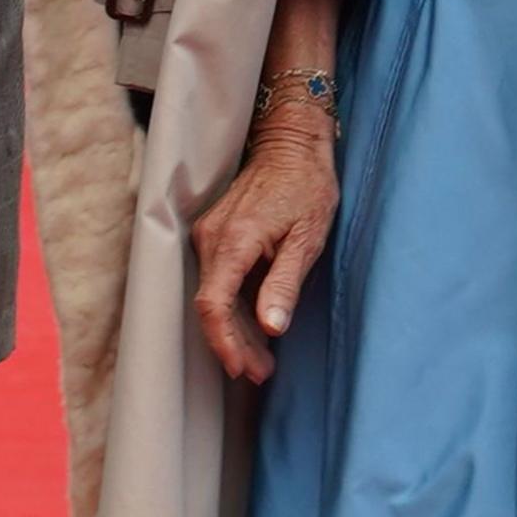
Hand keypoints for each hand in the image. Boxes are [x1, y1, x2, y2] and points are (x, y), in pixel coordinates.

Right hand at [192, 114, 337, 382]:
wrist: (291, 143)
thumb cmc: (306, 187)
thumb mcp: (306, 239)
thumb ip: (285, 284)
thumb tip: (270, 328)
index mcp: (234, 241)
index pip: (214, 304)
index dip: (223, 342)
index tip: (241, 369)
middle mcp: (211, 238)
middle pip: (211, 305)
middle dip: (233, 345)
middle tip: (262, 373)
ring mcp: (209, 234)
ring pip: (213, 294)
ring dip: (234, 329)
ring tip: (262, 360)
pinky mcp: (215, 233)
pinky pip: (217, 279)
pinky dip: (233, 306)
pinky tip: (254, 325)